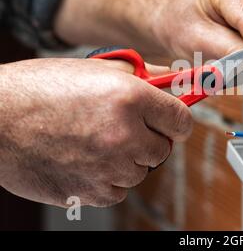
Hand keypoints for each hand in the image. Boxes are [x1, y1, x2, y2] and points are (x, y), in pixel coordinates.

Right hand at [0, 58, 192, 206]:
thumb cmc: (42, 88)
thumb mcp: (97, 69)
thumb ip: (142, 78)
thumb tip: (170, 86)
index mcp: (129, 98)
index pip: (182, 121)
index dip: (177, 121)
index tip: (171, 123)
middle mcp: (123, 135)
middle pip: (163, 149)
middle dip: (150, 139)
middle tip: (126, 129)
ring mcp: (106, 168)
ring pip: (140, 172)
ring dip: (126, 160)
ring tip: (95, 141)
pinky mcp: (88, 192)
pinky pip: (116, 191)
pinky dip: (107, 179)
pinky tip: (84, 159)